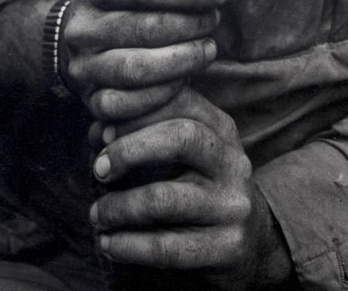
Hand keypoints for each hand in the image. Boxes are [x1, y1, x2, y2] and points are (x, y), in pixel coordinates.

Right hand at [62, 0, 243, 121]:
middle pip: (144, 27)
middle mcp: (82, 27)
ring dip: (183, 60)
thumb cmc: (131, 8)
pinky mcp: (91, 100)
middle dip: (191, 24)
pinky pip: (129, 104)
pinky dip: (163, 94)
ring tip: (209, 49)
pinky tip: (185, 80)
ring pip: (136, 69)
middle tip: (214, 20)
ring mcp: (83, 66)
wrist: (88, 45)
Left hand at [90, 86, 292, 287]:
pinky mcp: (228, 247)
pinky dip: (128, 246)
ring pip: (164, 197)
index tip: (101, 130)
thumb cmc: (200, 185)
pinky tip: (108, 244)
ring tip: (96, 215)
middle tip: (98, 169)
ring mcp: (233, 205)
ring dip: (118, 207)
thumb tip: (99, 130)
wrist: (251, 238)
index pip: (179, 101)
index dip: (134, 111)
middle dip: (129, 149)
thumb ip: (148, 130)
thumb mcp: (186, 150)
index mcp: (222, 128)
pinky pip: (167, 247)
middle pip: (180, 137)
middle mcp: (233, 161)